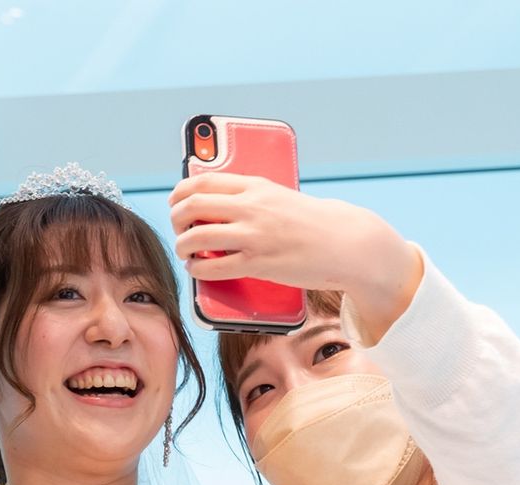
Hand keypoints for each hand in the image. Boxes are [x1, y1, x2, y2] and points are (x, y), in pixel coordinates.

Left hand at [168, 173, 422, 340]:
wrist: (343, 242)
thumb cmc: (309, 222)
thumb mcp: (277, 196)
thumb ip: (249, 195)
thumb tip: (214, 200)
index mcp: (255, 186)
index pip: (203, 181)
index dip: (180, 193)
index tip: (175, 203)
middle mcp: (251, 207)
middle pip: (192, 206)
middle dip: (176, 220)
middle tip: (179, 230)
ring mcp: (253, 235)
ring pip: (196, 237)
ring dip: (182, 246)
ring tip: (185, 252)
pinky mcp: (257, 263)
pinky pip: (212, 266)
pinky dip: (197, 268)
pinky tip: (197, 268)